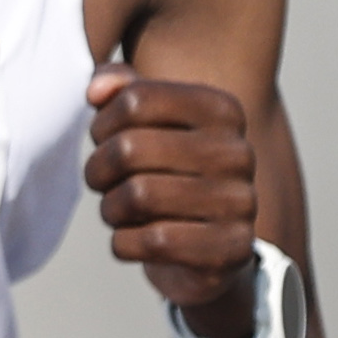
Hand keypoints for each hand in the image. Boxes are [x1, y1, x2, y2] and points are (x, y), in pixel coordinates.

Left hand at [84, 66, 259, 322]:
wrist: (205, 243)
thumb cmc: (162, 169)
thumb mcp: (142, 120)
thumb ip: (119, 87)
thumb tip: (97, 89)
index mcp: (221, 110)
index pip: (134, 100)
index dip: (102, 124)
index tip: (104, 139)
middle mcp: (238, 152)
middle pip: (129, 148)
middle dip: (99, 169)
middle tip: (102, 181)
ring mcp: (241, 203)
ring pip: (137, 196)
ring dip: (110, 208)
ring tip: (118, 210)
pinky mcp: (231, 249)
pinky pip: (152, 242)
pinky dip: (125, 243)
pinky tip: (135, 240)